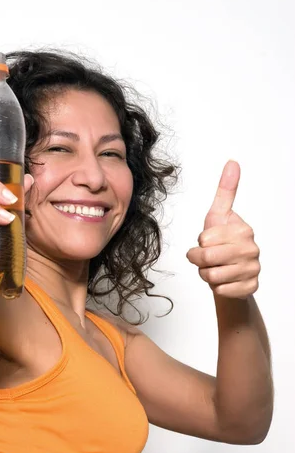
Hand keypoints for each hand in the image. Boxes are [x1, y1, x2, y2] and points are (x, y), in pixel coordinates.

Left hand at [186, 160, 260, 298]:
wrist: (231, 273)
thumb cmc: (221, 243)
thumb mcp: (218, 216)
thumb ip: (225, 191)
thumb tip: (232, 162)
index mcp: (244, 230)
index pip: (204, 239)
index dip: (200, 243)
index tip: (209, 241)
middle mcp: (252, 249)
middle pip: (206, 257)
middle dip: (199, 260)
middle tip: (206, 259)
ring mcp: (253, 269)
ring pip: (211, 276)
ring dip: (206, 274)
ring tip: (215, 269)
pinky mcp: (250, 288)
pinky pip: (220, 290)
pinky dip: (216, 288)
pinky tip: (224, 281)